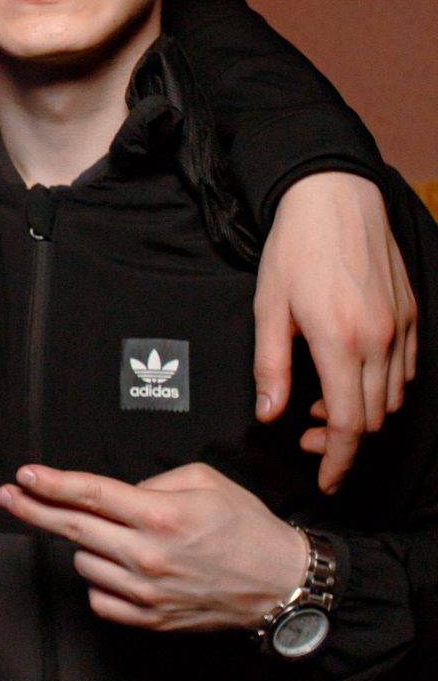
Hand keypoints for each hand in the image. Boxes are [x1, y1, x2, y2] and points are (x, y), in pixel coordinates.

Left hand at [0, 461, 308, 632]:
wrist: (280, 584)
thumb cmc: (247, 529)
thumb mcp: (206, 482)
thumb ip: (155, 482)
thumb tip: (120, 495)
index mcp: (161, 515)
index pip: (91, 495)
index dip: (52, 484)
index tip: (24, 476)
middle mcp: (148, 555)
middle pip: (73, 529)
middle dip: (34, 509)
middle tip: (8, 496)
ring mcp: (146, 592)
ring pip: (86, 563)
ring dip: (92, 546)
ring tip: (124, 539)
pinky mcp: (149, 620)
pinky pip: (100, 598)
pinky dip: (104, 581)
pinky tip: (124, 569)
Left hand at [253, 174, 415, 493]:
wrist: (335, 197)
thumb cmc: (294, 250)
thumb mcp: (269, 309)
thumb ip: (271, 367)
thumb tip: (269, 415)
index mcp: (341, 343)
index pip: (351, 425)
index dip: (339, 461)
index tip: (328, 482)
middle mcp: (380, 340)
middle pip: (376, 418)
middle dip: (346, 441)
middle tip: (311, 437)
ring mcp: (401, 327)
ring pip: (394, 397)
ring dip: (365, 414)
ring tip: (326, 403)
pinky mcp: (410, 314)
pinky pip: (405, 369)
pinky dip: (381, 386)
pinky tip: (351, 376)